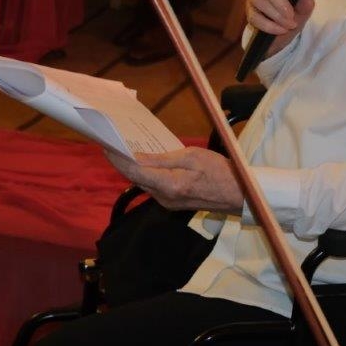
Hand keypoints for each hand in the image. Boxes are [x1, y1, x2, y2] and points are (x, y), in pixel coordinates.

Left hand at [105, 147, 243, 212]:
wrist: (239, 195)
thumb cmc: (220, 171)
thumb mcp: (192, 157)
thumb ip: (162, 159)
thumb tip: (137, 157)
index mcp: (168, 185)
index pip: (134, 171)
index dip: (118, 158)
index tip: (106, 145)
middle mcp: (163, 198)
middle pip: (136, 179)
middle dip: (123, 162)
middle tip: (114, 143)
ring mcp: (168, 202)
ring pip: (144, 183)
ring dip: (134, 168)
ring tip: (126, 148)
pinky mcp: (173, 202)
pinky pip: (153, 186)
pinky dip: (147, 173)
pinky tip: (146, 161)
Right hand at [246, 0, 314, 57]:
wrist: (286, 30)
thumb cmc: (295, 12)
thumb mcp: (304, 9)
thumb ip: (306, 3)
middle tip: (290, 14)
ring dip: (275, 14)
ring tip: (289, 24)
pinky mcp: (250, 12)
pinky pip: (254, 17)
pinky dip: (269, 25)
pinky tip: (280, 29)